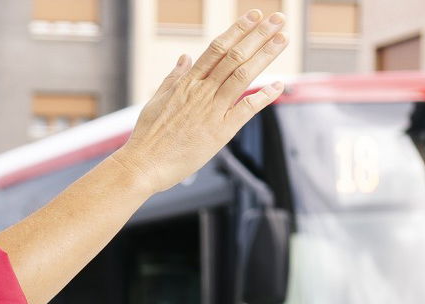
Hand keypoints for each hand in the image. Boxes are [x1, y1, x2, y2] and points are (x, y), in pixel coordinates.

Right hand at [110, 9, 288, 193]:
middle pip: (234, 56)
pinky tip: (279, 85)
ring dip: (265, 55)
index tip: (254, 17)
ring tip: (282, 38)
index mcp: (187, 83)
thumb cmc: (148, 137)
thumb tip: (184, 57)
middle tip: (277, 19)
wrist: (143, 165)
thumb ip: (174, 78)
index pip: (216, 48)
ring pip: (243, 75)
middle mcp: (201, 92)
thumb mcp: (157, 100)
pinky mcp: (220, 132)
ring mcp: (211, 110)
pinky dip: (264, 97)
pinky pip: (246, 109)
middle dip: (258, 35)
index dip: (238, 30)